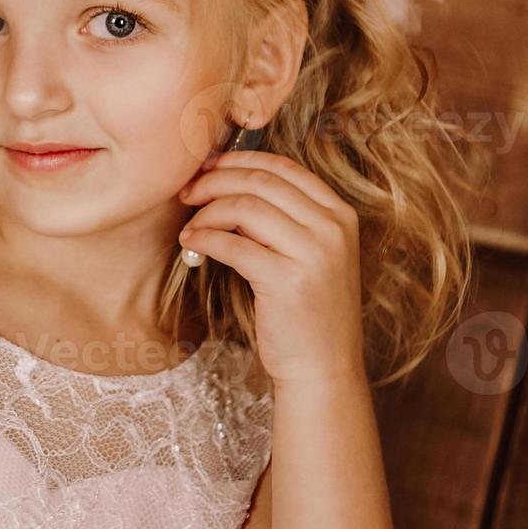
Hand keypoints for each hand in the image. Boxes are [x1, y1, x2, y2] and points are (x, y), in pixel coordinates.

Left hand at [177, 150, 365, 386]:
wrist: (323, 368)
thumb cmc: (307, 311)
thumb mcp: (309, 253)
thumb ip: (284, 218)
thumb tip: (228, 183)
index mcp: (340, 214)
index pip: (284, 167)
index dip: (239, 160)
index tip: (208, 166)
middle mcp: (332, 228)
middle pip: (260, 182)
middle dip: (215, 181)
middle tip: (187, 191)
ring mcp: (314, 253)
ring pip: (244, 208)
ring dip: (207, 211)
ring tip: (190, 224)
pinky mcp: (287, 281)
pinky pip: (233, 245)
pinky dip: (205, 239)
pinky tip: (192, 243)